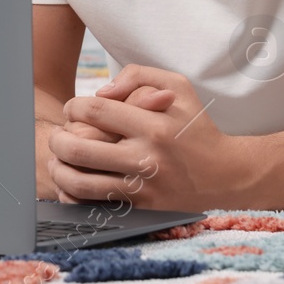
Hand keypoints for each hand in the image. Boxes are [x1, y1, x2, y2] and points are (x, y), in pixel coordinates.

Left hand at [48, 64, 241, 211]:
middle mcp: (146, 157)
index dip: (73, 107)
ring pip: (80, 182)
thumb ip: (138, 76)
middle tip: (58, 135)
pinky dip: (74, 195)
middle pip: (79, 148)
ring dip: (59, 169)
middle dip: (58, 140)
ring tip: (57, 159)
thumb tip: (102, 91)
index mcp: (152, 124)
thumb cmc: (197, 126)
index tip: (73, 109)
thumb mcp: (178, 87)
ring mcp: (142, 185)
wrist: (225, 175)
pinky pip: (94, 204)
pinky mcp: (140, 207)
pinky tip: (71, 182)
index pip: (95, 111)